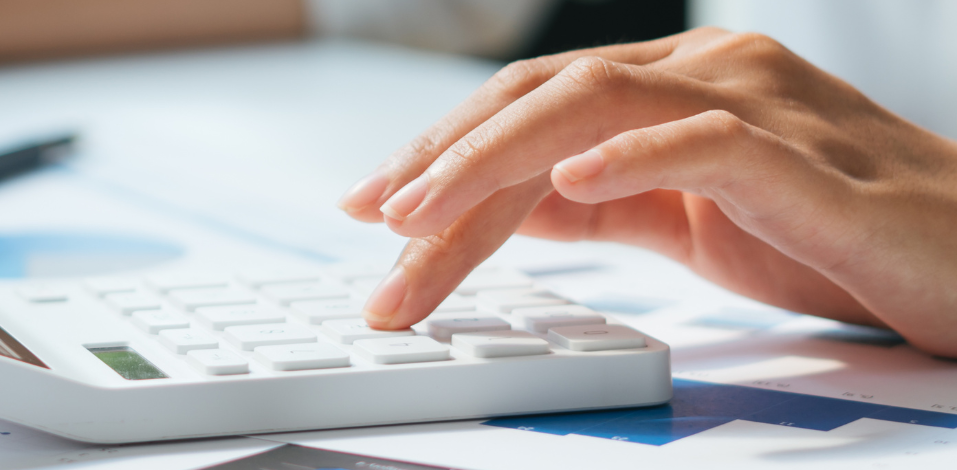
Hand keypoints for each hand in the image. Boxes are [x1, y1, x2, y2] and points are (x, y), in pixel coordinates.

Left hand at [335, 27, 956, 356]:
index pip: (532, 105)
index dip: (441, 150)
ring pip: (596, 105)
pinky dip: (631, 158)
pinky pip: (706, 143)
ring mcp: (761, 105)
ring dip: (493, 162)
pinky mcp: (808, 160)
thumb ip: (607, 204)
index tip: (369, 205)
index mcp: (678, 84)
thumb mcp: (694, 222)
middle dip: (441, 164)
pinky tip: (568, 185)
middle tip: (372, 226)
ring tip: (422, 215)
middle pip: (541, 100)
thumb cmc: (840, 239)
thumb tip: (510, 208)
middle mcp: (710, 73)